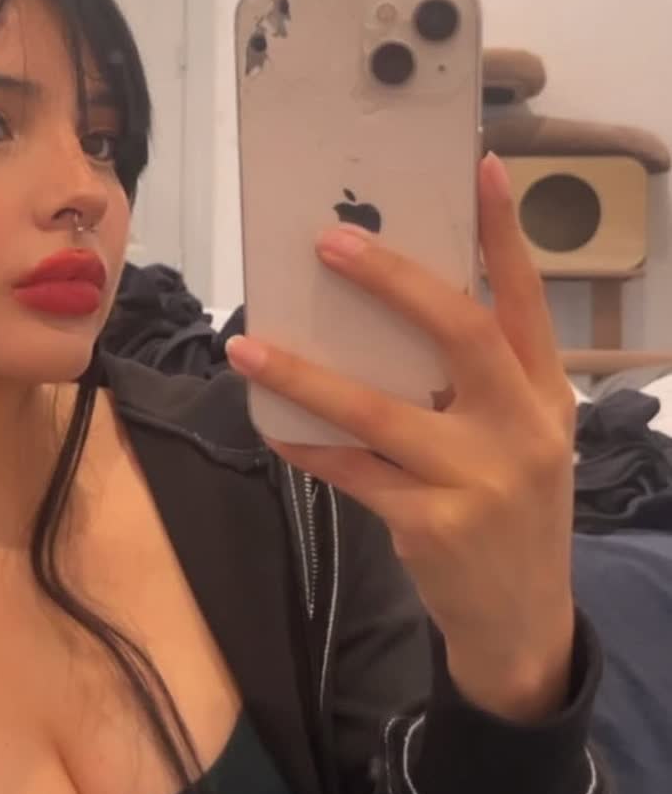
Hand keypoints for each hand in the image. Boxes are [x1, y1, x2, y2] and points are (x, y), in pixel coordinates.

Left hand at [226, 153, 578, 721]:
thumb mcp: (521, 440)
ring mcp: (479, 479)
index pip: (528, 298)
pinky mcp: (433, 525)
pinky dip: (308, 446)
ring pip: (378, 409)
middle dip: (391, 280)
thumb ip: (477, 384)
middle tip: (328, 241)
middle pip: (458, 332)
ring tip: (248, 346)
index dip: (506, 233)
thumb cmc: (510, 511)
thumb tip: (386, 314)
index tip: (482, 166)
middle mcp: (522, 428)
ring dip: (305, 374)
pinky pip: (351, 472)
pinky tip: (272, 426)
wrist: (523, 627)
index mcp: (546, 394)